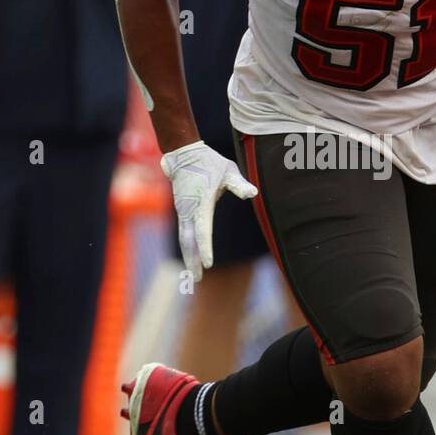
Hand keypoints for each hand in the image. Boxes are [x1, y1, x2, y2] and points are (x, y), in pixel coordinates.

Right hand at [161, 141, 257, 282]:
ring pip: (184, 239)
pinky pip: (183, 233)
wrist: (184, 155)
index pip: (203, 230)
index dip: (205, 248)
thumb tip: (253, 193)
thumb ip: (239, 184)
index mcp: (201, 202)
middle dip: (193, 260)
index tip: (208, 264)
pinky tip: (191, 258)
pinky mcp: (182, 212)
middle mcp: (189, 209)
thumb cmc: (210, 163)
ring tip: (193, 275)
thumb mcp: (228, 170)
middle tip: (196, 279)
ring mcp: (183, 211)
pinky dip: (186, 248)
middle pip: (189, 240)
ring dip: (189, 257)